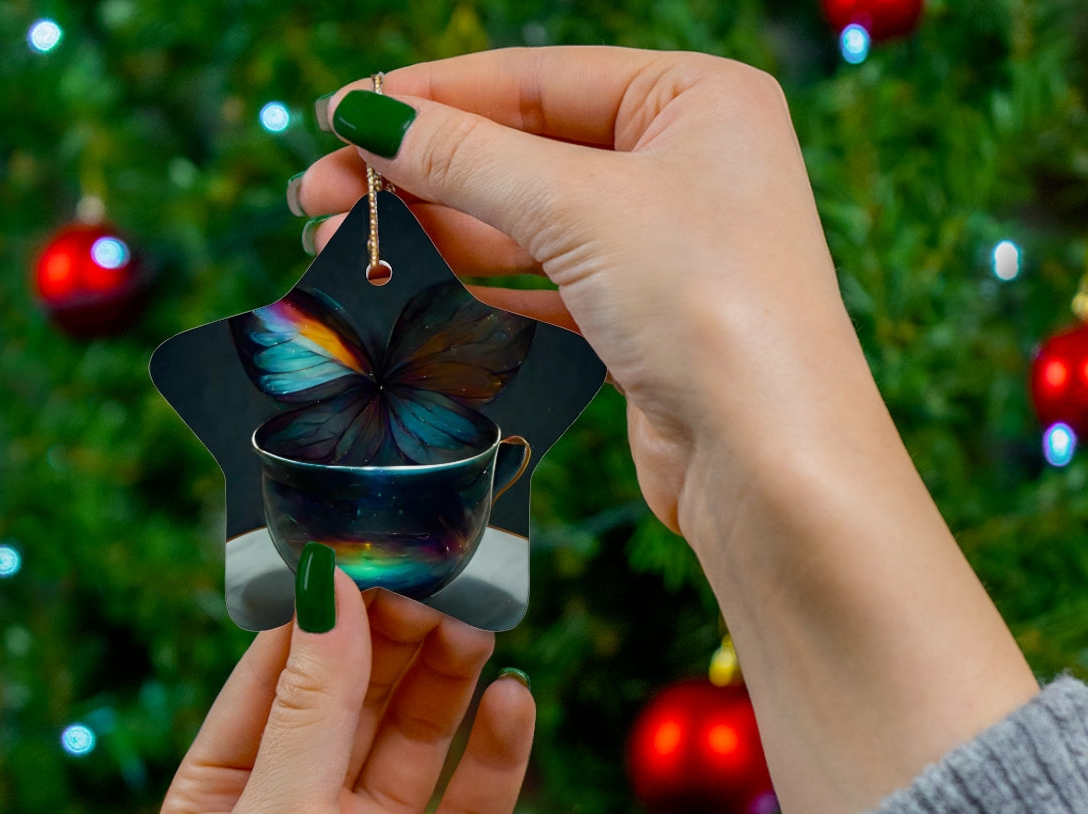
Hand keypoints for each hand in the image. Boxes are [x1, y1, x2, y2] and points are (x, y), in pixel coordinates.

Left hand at [156, 576, 533, 813]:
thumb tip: (325, 589)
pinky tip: (516, 702)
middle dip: (395, 640)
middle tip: (443, 583)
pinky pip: (475, 801)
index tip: (371, 553)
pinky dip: (498, 751)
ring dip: (448, 681)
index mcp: (227, 797)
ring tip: (481, 628)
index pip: (276, 675)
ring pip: (418, 737)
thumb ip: (308, 708)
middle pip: (355, 697)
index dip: (323, 614)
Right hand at [295, 47, 864, 535]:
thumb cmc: (707, 305)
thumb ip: (469, 158)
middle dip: (421, 169)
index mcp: (697, 98)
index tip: (340, 116)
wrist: (769, 460)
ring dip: (441, 228)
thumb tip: (369, 118)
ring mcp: (667, 245)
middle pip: (526, 149)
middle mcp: (687, 162)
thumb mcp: (580, 207)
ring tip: (345, 240)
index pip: (537, 79)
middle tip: (318, 194)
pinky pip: (547, 282)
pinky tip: (418, 280)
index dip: (431, 97)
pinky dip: (483, 281)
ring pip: (530, 220)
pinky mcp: (645, 319)